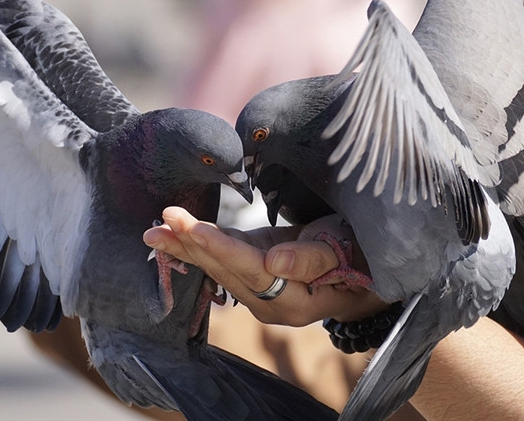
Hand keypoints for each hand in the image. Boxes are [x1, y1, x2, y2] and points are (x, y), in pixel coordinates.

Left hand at [143, 207, 386, 325]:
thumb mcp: (344, 251)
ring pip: (218, 267)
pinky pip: (223, 260)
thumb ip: (311, 260)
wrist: (367, 268)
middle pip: (226, 270)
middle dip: (192, 244)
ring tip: (155, 230)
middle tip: (162, 219)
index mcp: (293, 301)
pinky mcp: (255, 272)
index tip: (190, 228)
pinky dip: (197, 246)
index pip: (250, 271)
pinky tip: (173, 236)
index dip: (219, 248)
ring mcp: (260, 290)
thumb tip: (274, 264)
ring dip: (186, 247)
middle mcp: (270, 303)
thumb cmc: (362, 256)